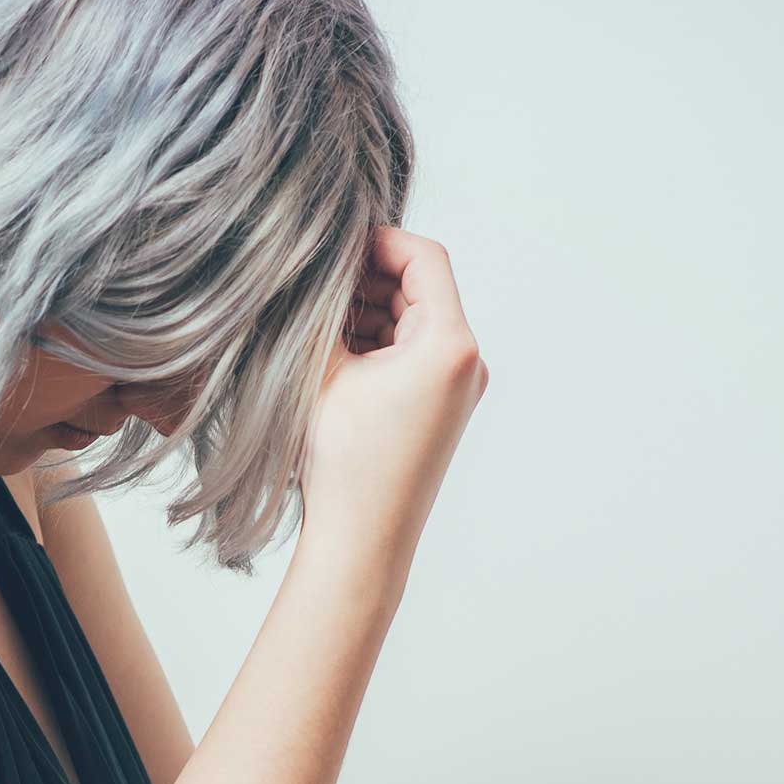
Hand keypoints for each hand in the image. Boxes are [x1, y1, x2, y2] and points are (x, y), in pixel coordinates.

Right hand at [300, 226, 489, 564]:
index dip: (378, 242)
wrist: (363, 541)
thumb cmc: (345, 465)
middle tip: (316, 280)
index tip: (336, 243)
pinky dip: (379, 343)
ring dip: (370, 311)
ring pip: (414, 320)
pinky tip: (334, 352)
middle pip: (422, 288)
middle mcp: (468, 362)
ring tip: (317, 320)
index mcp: (450, 344)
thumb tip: (314, 273)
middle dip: (369, 278)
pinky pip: (414, 353)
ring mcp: (460, 387)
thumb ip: (324, 312)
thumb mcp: (324, 373)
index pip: (425, 258)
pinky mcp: (444, 407)